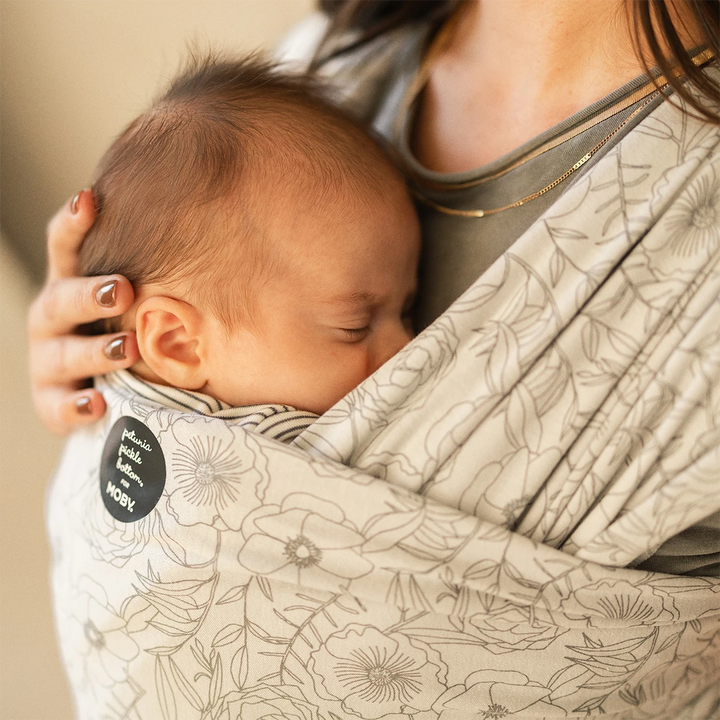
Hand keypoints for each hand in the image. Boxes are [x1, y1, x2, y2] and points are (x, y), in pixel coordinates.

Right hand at [28, 189, 138, 433]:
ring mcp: (48, 361)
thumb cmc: (127, 330)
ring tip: (128, 348)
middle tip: (124, 289)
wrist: (106, 392)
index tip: (89, 199)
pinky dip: (76, 406)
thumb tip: (216, 228)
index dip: (73, 224)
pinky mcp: (52, 402)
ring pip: (60, 354)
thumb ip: (155, 274)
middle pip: (60, 300)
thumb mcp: (137, 301)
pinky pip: (59, 406)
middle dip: (89, 294)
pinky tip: (98, 404)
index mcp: (71, 285)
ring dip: (93, 351)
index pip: (65, 248)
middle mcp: (52, 318)